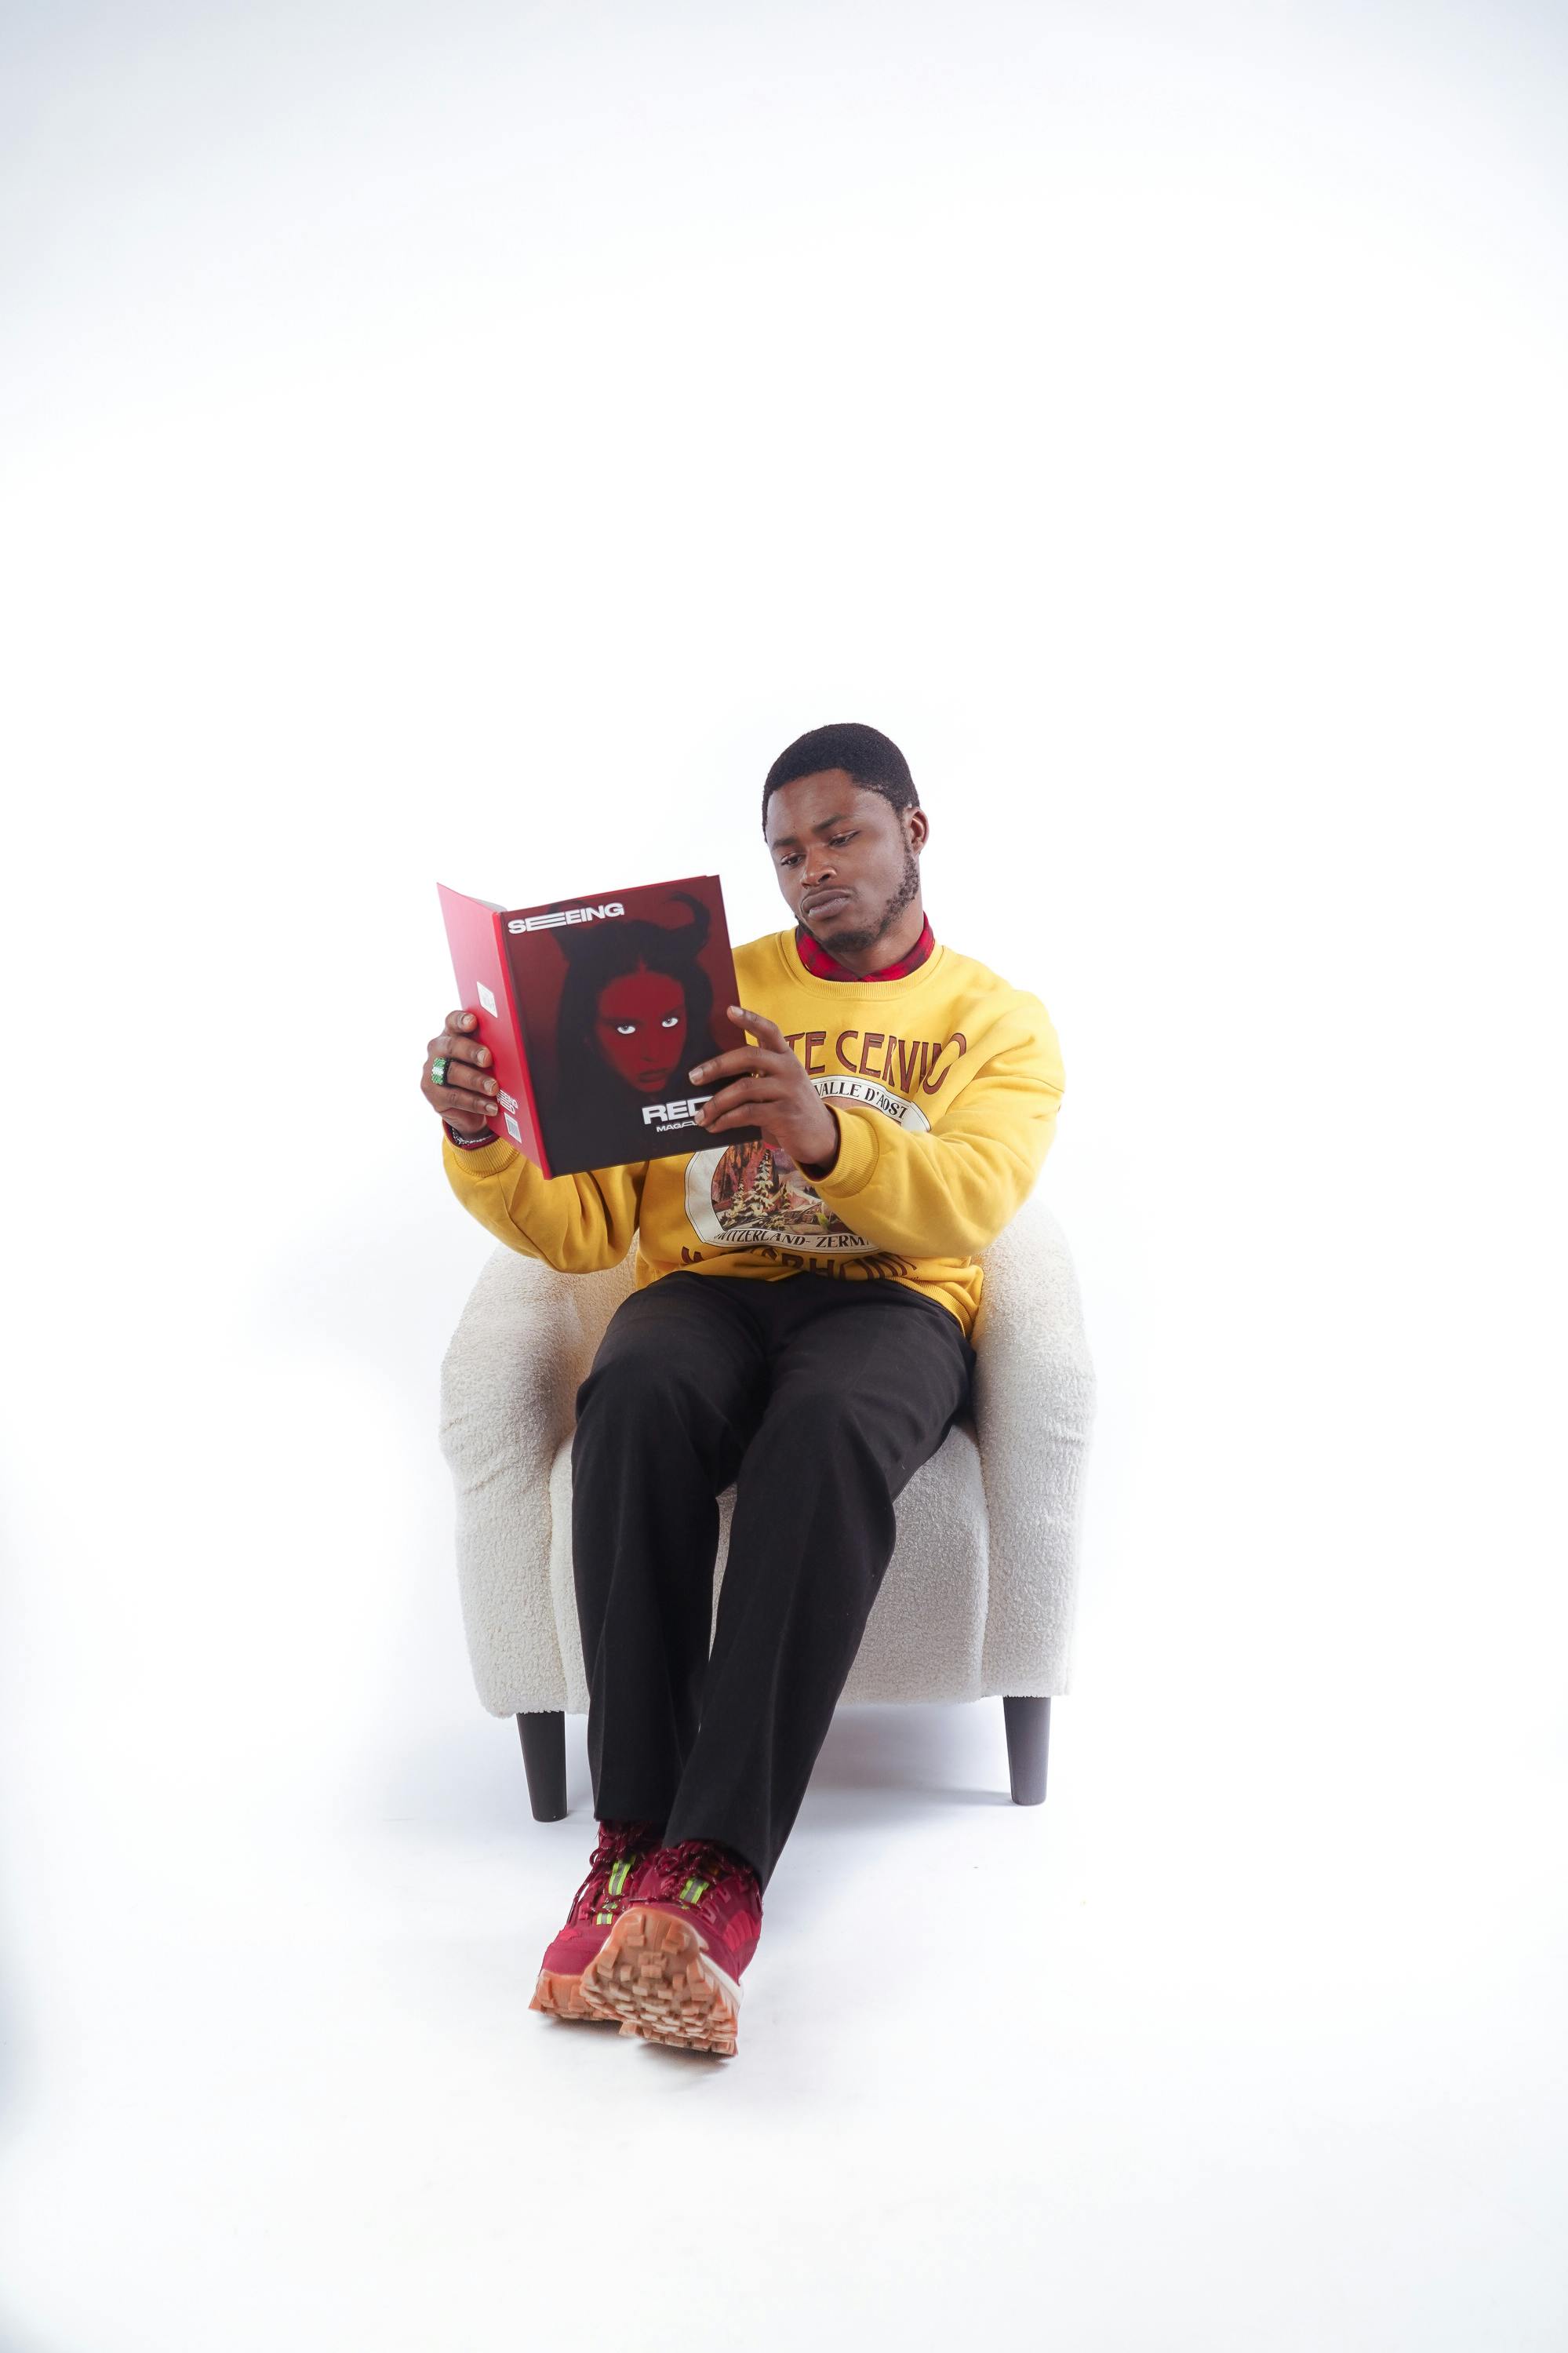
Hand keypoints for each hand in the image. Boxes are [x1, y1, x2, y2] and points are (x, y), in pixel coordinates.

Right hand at [423, 1008, 499, 1134]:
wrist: (468, 1109)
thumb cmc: (481, 1074)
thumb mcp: (486, 1060)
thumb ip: (492, 1050)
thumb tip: (514, 1051)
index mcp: (452, 1034)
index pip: (452, 1021)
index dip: (461, 1020)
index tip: (473, 1022)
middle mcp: (438, 1049)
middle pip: (452, 1046)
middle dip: (471, 1051)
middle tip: (488, 1058)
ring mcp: (432, 1072)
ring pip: (454, 1073)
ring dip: (477, 1080)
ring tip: (494, 1088)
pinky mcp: (433, 1094)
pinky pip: (455, 1097)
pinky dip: (476, 1102)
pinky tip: (491, 1106)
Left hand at [689, 1005, 839, 1171]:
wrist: (824, 1137)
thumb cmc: (793, 1108)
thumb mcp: (782, 1085)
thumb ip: (760, 1076)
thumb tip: (714, 1080)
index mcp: (787, 1058)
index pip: (769, 1030)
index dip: (750, 1019)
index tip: (729, 1010)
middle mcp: (789, 1069)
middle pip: (748, 1056)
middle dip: (716, 1066)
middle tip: (693, 1077)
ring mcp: (789, 1091)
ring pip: (743, 1088)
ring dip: (716, 1103)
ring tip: (700, 1115)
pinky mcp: (786, 1114)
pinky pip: (748, 1113)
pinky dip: (726, 1120)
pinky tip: (715, 1126)